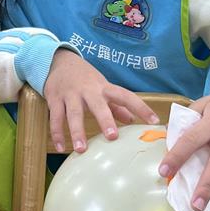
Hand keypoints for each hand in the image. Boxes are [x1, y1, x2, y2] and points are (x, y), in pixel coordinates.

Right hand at [43, 49, 158, 153]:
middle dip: (105, 120)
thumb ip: (116, 105)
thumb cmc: (86, 78)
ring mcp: (70, 95)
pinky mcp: (55, 99)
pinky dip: (57, 133)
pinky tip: (60, 147)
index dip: (141, 108)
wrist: (59, 61)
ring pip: (73, 113)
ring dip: (77, 131)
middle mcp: (88, 91)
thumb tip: (132, 120)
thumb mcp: (103, 87)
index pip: (126, 97)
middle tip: (112, 137)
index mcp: (104, 88)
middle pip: (98, 105)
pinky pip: (55, 118)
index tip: (154, 121)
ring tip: (82, 149)